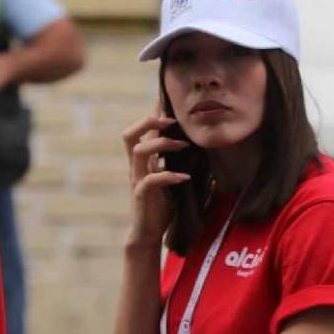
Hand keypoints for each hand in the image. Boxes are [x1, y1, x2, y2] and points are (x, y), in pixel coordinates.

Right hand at [121, 106, 190, 247]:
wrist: (148, 233)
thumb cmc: (161, 206)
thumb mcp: (171, 181)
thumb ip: (179, 166)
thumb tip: (203, 155)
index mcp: (144, 161)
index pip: (143, 131)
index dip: (152, 114)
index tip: (166, 100)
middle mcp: (137, 167)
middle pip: (130, 134)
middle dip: (149, 122)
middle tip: (172, 122)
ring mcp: (137, 180)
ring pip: (138, 151)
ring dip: (162, 145)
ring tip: (183, 147)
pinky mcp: (141, 195)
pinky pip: (150, 180)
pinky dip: (168, 176)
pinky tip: (184, 177)